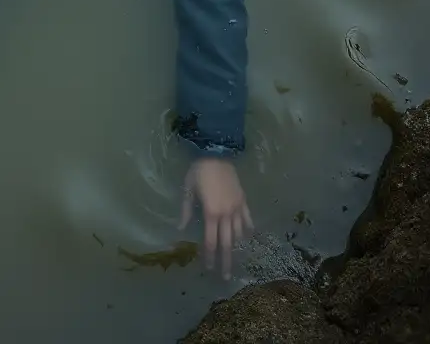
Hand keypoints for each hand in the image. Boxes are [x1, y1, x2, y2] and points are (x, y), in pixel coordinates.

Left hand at [179, 157, 252, 279]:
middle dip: (226, 260)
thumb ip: (186, 211)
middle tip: (226, 276)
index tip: (208, 267)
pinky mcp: (243, 201)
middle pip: (227, 242)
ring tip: (237, 258)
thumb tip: (180, 229)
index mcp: (211, 213)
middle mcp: (226, 214)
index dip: (209, 255)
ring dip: (237, 247)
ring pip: (239, 233)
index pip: (210, 240)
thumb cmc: (199, 172)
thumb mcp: (187, 190)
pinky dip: (248, 229)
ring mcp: (237, 208)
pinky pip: (247, 219)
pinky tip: (248, 237)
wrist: (217, 154)